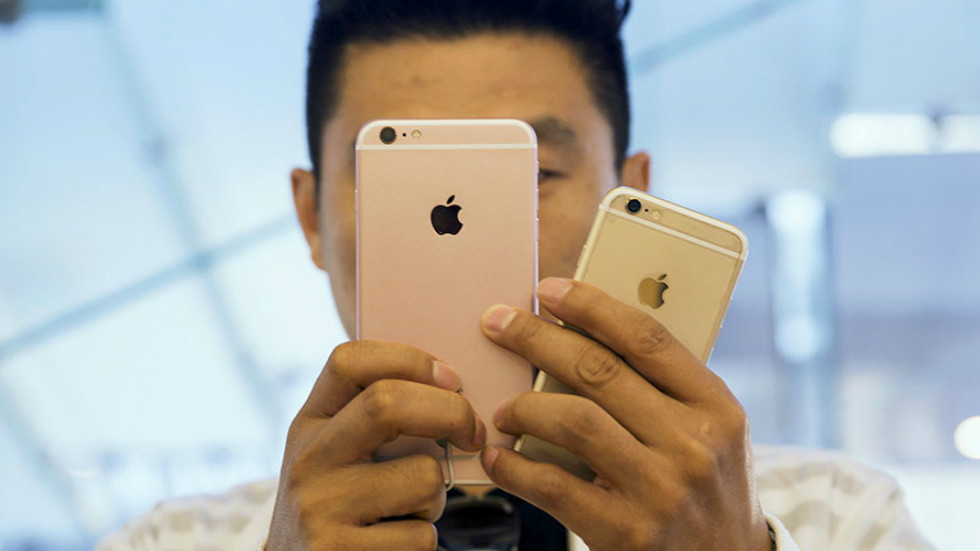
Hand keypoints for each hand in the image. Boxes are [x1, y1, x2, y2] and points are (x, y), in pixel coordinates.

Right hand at [266, 341, 486, 550]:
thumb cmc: (339, 512)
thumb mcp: (336, 458)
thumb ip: (374, 422)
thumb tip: (453, 389)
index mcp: (309, 424)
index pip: (349, 361)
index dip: (410, 358)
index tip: (451, 379)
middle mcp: (308, 460)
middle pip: (388, 403)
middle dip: (451, 413)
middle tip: (473, 434)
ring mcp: (319, 508)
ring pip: (423, 477)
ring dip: (438, 497)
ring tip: (412, 511)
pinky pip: (421, 535)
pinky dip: (424, 541)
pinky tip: (394, 545)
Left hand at [479, 278, 769, 550]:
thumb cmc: (707, 489)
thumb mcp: (711, 433)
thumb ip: (663, 389)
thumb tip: (582, 336)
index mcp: (716, 407)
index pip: (647, 337)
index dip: (591, 305)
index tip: (548, 289)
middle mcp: (693, 444)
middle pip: (599, 369)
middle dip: (537, 338)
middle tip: (498, 323)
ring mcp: (661, 490)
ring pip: (574, 420)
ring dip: (524, 406)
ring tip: (502, 407)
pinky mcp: (627, 532)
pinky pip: (554, 486)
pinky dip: (515, 466)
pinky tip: (499, 456)